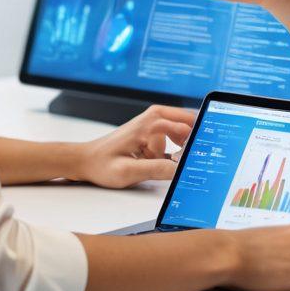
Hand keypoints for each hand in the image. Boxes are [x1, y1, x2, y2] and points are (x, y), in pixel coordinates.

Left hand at [72, 104, 195, 188]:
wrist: (85, 161)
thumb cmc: (102, 164)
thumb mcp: (128, 172)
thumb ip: (156, 170)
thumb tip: (181, 170)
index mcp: (148, 123)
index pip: (184, 127)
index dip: (196, 141)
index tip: (204, 153)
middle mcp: (152, 119)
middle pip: (186, 123)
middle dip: (192, 140)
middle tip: (196, 156)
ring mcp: (151, 125)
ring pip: (180, 134)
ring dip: (180, 148)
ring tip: (171, 162)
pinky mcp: (150, 134)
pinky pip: (171, 139)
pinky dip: (174, 151)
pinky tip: (167, 163)